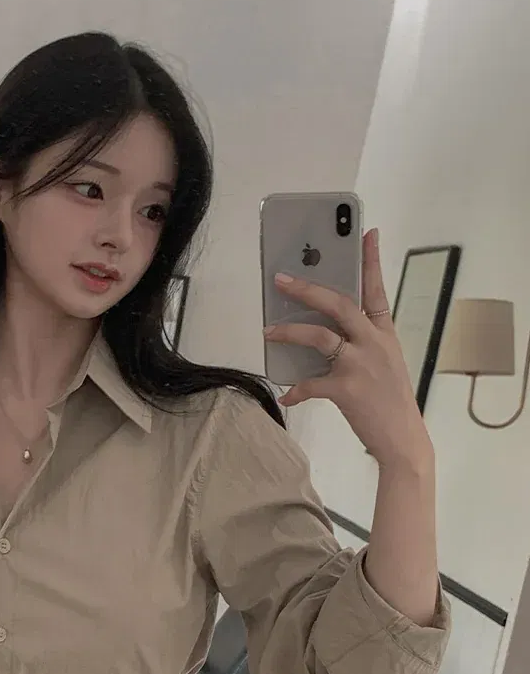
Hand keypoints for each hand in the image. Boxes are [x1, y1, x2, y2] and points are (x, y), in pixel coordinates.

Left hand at [268, 222, 432, 478]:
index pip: (377, 289)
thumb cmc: (391, 404)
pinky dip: (297, 389)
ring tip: (269, 330)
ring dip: (290, 331)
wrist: (403, 441)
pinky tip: (287, 395)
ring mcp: (360, 364)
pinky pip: (313, 383)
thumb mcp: (386, 364)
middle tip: (283, 279)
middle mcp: (373, 342)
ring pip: (320, 336)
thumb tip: (329, 333)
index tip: (368, 233)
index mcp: (384, 333)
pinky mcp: (347, 390)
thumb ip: (364, 343)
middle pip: (339, 304)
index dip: (372, 260)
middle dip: (308, 289)